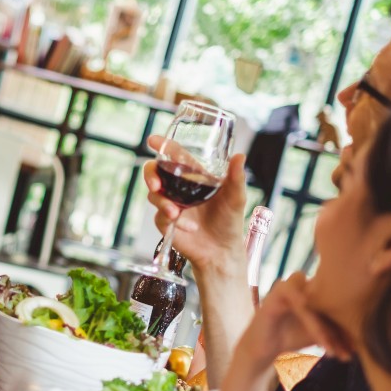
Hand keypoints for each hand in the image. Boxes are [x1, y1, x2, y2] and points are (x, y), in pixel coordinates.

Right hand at [143, 135, 247, 272]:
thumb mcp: (236, 197)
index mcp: (194, 176)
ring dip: (162, 202)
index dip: (162, 146)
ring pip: (154, 195)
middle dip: (150, 175)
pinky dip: (173, 221)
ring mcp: (171, 204)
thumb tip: (240, 156)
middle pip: (155, 172)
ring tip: (175, 213)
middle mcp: (179, 188)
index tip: (153, 140)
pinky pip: (160, 217)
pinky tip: (189, 228)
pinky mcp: (166, 222)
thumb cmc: (230, 221)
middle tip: (155, 184)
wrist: (222, 250)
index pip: (174, 155)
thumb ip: (236, 177)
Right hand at [209, 273, 352, 390]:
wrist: (264, 347)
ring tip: (333, 352)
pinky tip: (321, 340)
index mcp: (319, 288)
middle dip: (342, 329)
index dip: (352, 324)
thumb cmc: (294, 336)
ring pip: (317, 304)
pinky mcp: (277, 292)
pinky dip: (311, 320)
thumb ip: (342, 333)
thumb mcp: (323, 335)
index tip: (357, 349)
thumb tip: (368, 343)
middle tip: (350, 352)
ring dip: (326, 329)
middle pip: (332, 300)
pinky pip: (299, 303)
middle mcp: (306, 282)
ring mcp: (292, 284)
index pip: (342, 301)